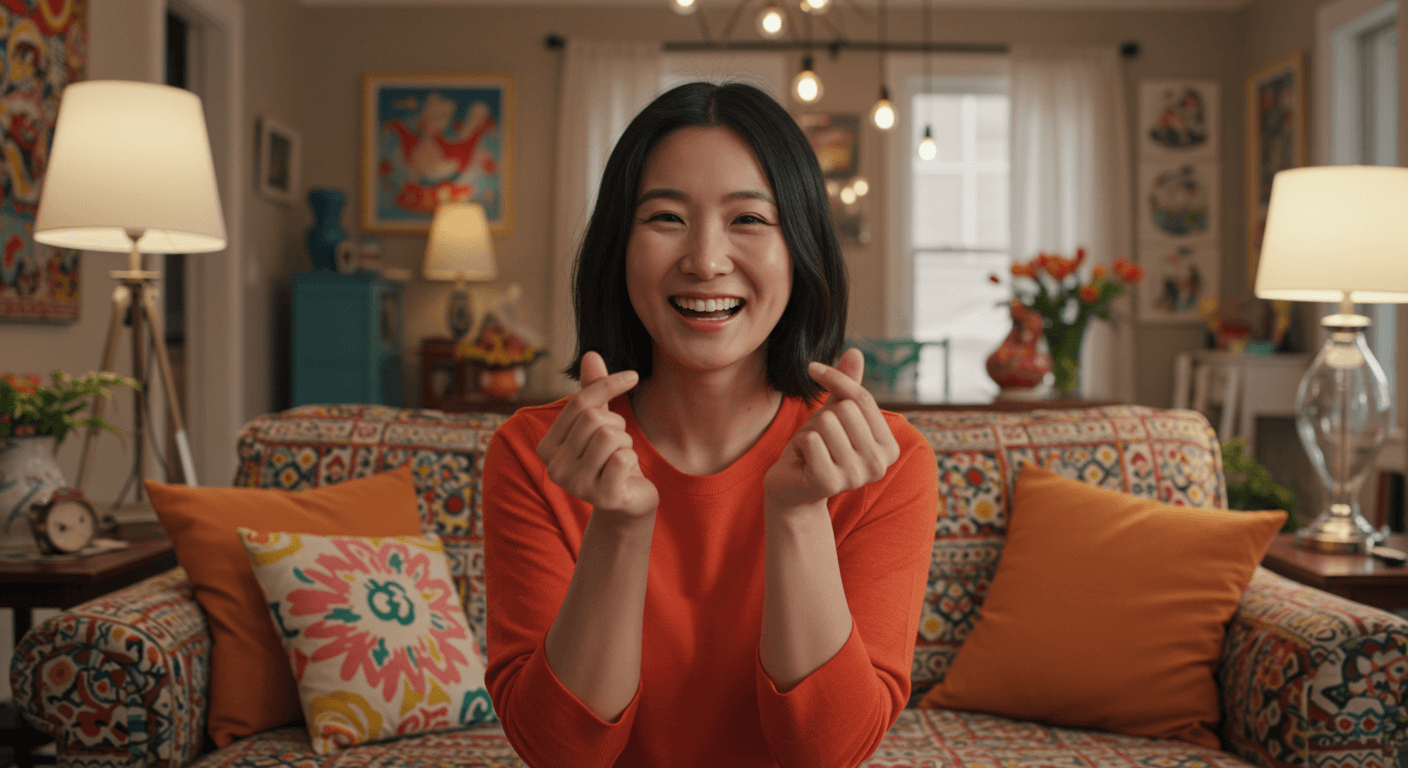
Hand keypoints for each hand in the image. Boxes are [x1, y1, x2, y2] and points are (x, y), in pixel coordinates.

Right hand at [537, 351, 658, 518]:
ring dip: (625, 441)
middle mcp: (554, 468)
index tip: (632, 376)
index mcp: (546, 447)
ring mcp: (576, 486)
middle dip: (617, 423)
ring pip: (610, 436)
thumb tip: (591, 354)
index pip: (579, 403)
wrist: (628, 502)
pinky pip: (623, 458)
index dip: (608, 385)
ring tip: (621, 456)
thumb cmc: (610, 458)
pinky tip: (626, 473)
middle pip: (594, 419)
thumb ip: (594, 391)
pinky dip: (632, 459)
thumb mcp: (601, 422)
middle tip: (619, 441)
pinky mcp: (602, 498)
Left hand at [764, 348, 901, 510]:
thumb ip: (847, 386)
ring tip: (811, 449)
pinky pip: (810, 440)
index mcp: (889, 447)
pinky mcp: (829, 483)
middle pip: (845, 410)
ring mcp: (856, 476)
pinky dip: (799, 444)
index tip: (813, 368)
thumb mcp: (835, 412)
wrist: (794, 485)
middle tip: (818, 438)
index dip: (835, 378)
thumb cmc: (820, 446)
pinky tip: (802, 460)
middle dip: (821, 416)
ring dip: (809, 430)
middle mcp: (879, 465)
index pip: (862, 398)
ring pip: (826, 422)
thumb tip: (855, 351)